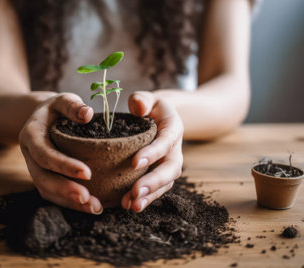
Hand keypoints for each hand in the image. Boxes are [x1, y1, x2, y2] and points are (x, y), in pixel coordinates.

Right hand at [19, 93, 103, 213]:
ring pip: (47, 191)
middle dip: (65, 191)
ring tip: (94, 208)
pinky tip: (91, 207)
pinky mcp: (44, 178)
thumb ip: (72, 105)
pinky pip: (54, 195)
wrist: (42, 118)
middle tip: (89, 200)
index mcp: (31, 135)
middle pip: (42, 178)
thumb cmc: (56, 109)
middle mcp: (29, 156)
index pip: (45, 154)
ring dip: (69, 202)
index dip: (64, 165)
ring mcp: (35, 169)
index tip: (87, 173)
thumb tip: (87, 114)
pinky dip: (70, 203)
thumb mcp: (62, 100)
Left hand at [121, 91, 182, 211]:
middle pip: (170, 169)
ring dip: (149, 196)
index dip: (153, 153)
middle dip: (153, 182)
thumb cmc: (150, 107)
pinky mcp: (160, 175)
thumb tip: (138, 106)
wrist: (160, 119)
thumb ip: (142, 100)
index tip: (135, 162)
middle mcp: (175, 150)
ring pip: (164, 184)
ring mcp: (169, 165)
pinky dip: (145, 198)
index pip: (165, 142)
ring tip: (131, 205)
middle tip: (135, 192)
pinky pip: (156, 189)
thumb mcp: (147, 98)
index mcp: (173, 129)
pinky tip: (129, 205)